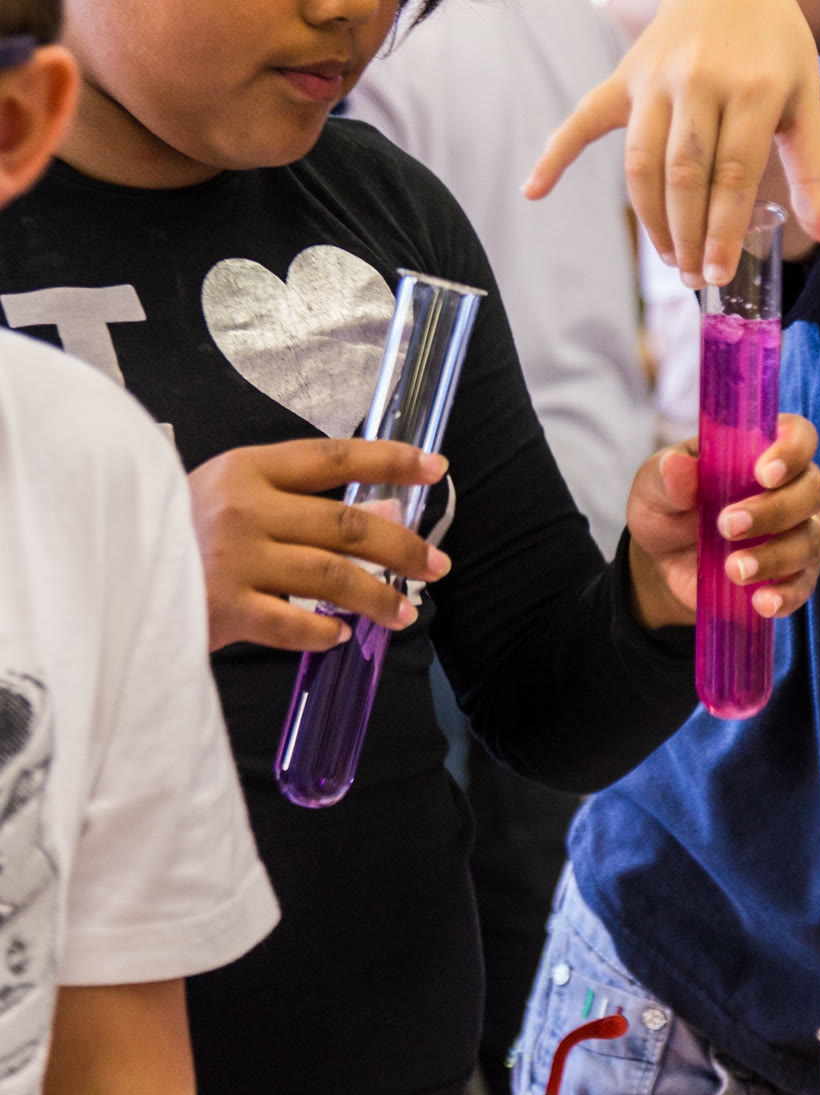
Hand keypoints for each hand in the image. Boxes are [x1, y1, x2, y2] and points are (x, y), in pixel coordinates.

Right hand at [189, 439, 451, 652]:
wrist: (106, 572)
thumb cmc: (178, 532)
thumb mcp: (236, 498)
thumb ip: (304, 503)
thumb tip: (388, 511)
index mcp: (249, 468)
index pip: (335, 457)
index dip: (391, 461)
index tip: (436, 469)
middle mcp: (245, 506)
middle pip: (347, 524)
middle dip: (403, 547)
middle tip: (437, 567)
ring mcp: (233, 557)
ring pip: (331, 576)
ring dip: (378, 597)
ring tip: (405, 612)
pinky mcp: (220, 607)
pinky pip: (291, 624)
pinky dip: (323, 632)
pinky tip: (340, 636)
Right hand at [526, 0, 819, 287]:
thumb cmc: (776, 51)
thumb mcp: (806, 99)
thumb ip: (812, 167)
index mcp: (752, 89)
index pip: (733, 175)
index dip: (724, 231)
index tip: (719, 274)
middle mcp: (699, 80)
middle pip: (684, 177)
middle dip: (688, 235)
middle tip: (695, 277)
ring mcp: (655, 76)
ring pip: (642, 163)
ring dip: (649, 219)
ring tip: (669, 257)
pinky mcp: (624, 75)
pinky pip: (584, 119)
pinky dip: (555, 154)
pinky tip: (533, 191)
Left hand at [625, 413, 819, 630]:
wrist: (665, 563)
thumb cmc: (669, 507)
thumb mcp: (654, 488)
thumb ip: (666, 477)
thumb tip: (677, 467)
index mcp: (762, 450)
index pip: (799, 436)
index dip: (791, 451)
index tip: (763, 474)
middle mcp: (792, 487)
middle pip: (812, 490)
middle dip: (774, 510)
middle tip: (727, 526)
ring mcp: (799, 531)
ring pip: (810, 539)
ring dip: (775, 556)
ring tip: (733, 570)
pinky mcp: (794, 573)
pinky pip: (804, 584)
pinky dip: (786, 594)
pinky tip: (762, 602)